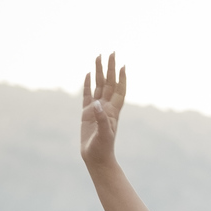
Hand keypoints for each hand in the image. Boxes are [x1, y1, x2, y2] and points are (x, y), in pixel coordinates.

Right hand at [80, 52, 125, 169]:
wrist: (96, 158)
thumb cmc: (103, 148)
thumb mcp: (104, 135)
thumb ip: (101, 119)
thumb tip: (97, 104)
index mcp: (113, 111)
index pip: (119, 90)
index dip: (121, 78)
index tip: (123, 65)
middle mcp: (106, 107)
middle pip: (109, 83)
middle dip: (110, 68)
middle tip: (111, 52)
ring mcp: (97, 109)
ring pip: (99, 85)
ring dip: (99, 72)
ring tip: (98, 57)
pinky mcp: (87, 113)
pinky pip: (87, 94)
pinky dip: (88, 84)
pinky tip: (89, 74)